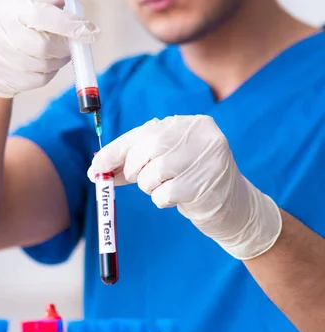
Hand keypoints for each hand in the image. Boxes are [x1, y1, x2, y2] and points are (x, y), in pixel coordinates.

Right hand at [0, 0, 99, 97]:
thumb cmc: (19, 26)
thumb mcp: (37, 4)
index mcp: (3, 7)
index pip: (40, 14)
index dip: (69, 24)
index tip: (91, 32)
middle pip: (42, 45)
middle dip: (63, 48)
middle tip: (70, 45)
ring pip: (41, 65)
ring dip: (57, 62)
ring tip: (54, 54)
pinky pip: (35, 81)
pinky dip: (46, 75)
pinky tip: (41, 66)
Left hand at [88, 115, 281, 259]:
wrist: (235, 207)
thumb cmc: (193, 180)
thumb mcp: (167, 161)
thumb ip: (137, 159)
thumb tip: (98, 166)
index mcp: (190, 124)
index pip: (144, 133)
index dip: (116, 150)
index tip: (96, 166)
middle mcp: (201, 135)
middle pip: (148, 149)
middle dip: (132, 168)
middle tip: (135, 179)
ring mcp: (206, 159)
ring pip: (153, 173)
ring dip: (149, 187)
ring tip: (165, 187)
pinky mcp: (206, 185)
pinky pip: (164, 194)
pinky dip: (161, 200)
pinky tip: (177, 198)